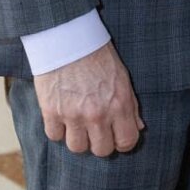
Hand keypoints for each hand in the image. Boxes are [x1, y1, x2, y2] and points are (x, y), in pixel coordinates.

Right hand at [34, 41, 145, 156]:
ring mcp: (73, 115)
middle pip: (101, 150)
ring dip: (78, 138)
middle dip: (100, 142)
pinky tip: (61, 115)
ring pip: (77, 147)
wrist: (67, 38)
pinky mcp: (51, 111)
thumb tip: (139, 127)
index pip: (126, 142)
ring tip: (77, 123)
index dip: (122, 142)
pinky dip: (57, 129)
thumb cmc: (97, 56)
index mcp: (119, 105)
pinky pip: (54, 136)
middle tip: (95, 129)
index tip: (116, 136)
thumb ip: (131, 106)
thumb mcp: (122, 77)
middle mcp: (97, 114)